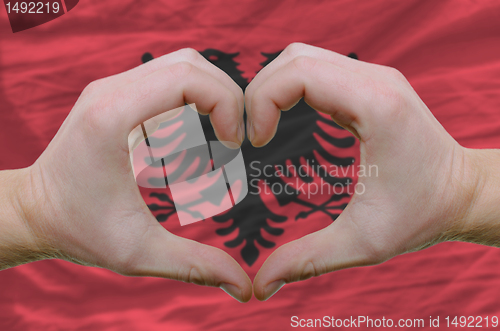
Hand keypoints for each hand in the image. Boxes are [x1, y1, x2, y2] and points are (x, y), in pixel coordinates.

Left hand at [8, 48, 251, 301]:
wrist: (33, 212)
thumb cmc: (79, 230)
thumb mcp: (138, 253)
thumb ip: (195, 266)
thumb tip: (244, 287)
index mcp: (114, 116)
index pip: (188, 77)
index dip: (227, 104)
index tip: (234, 144)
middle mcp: (111, 90)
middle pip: (190, 64)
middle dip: (226, 97)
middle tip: (234, 140)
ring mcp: (111, 88)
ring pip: (181, 65)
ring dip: (210, 97)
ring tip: (217, 139)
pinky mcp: (116, 95)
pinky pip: (167, 80)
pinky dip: (192, 101)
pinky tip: (191, 140)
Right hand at [246, 43, 484, 300]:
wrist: (464, 193)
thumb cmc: (422, 215)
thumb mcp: (362, 243)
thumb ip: (306, 260)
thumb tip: (259, 286)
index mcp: (375, 106)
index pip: (298, 73)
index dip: (261, 101)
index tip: (254, 142)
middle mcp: (376, 79)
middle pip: (294, 58)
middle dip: (259, 92)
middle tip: (251, 135)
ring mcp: (375, 76)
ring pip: (303, 57)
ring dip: (273, 87)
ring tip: (263, 127)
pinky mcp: (371, 82)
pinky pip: (318, 67)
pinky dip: (290, 86)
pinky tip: (285, 117)